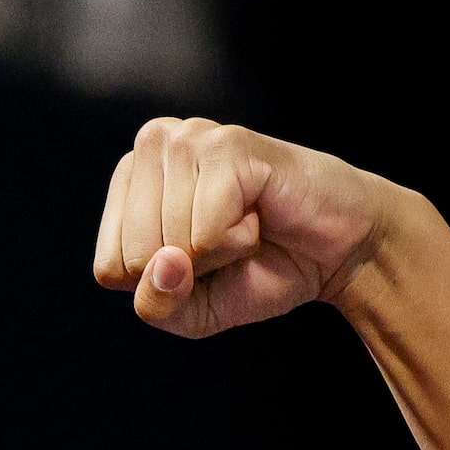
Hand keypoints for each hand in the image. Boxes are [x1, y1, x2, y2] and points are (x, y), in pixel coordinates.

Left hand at [91, 118, 395, 337]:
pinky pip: (205, 230)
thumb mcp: (194, 311)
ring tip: (247, 222)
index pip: (109, 268)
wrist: (340, 251)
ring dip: (220, 250)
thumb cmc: (262, 270)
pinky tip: (260, 213)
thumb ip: (157, 305)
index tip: (201, 258)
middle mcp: (151, 147)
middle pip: (135, 256)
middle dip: (192, 267)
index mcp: (128, 182)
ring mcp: (187, 138)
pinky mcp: (227, 145)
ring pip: (170, 241)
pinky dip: (240, 239)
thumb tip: (162, 263)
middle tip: (230, 239)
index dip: (164, 285)